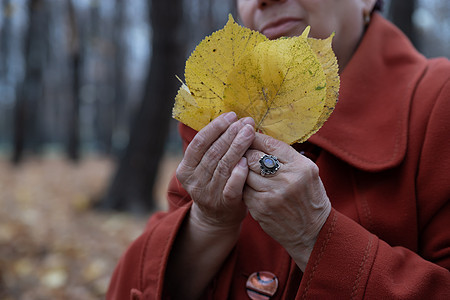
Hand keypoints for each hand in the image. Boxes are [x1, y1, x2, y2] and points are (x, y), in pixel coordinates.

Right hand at [176, 112, 255, 230]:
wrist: (217, 218)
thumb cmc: (215, 184)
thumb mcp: (205, 167)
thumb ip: (212, 148)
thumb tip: (230, 118)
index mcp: (185, 169)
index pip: (199, 143)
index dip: (215, 127)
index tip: (231, 115)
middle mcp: (194, 181)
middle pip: (213, 152)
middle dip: (231, 133)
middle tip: (246, 121)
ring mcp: (208, 193)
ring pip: (224, 165)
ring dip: (238, 146)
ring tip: (251, 132)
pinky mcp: (224, 204)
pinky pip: (232, 186)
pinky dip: (239, 172)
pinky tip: (247, 159)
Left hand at [243, 133, 330, 270]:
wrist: (313, 233)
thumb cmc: (309, 198)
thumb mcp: (307, 172)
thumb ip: (286, 156)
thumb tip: (259, 137)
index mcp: (301, 166)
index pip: (270, 143)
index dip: (254, 137)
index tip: (247, 134)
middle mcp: (288, 179)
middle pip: (253, 156)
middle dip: (245, 153)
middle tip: (242, 152)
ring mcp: (273, 195)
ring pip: (244, 173)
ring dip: (242, 170)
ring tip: (245, 169)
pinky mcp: (261, 208)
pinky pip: (243, 190)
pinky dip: (243, 186)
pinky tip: (248, 186)